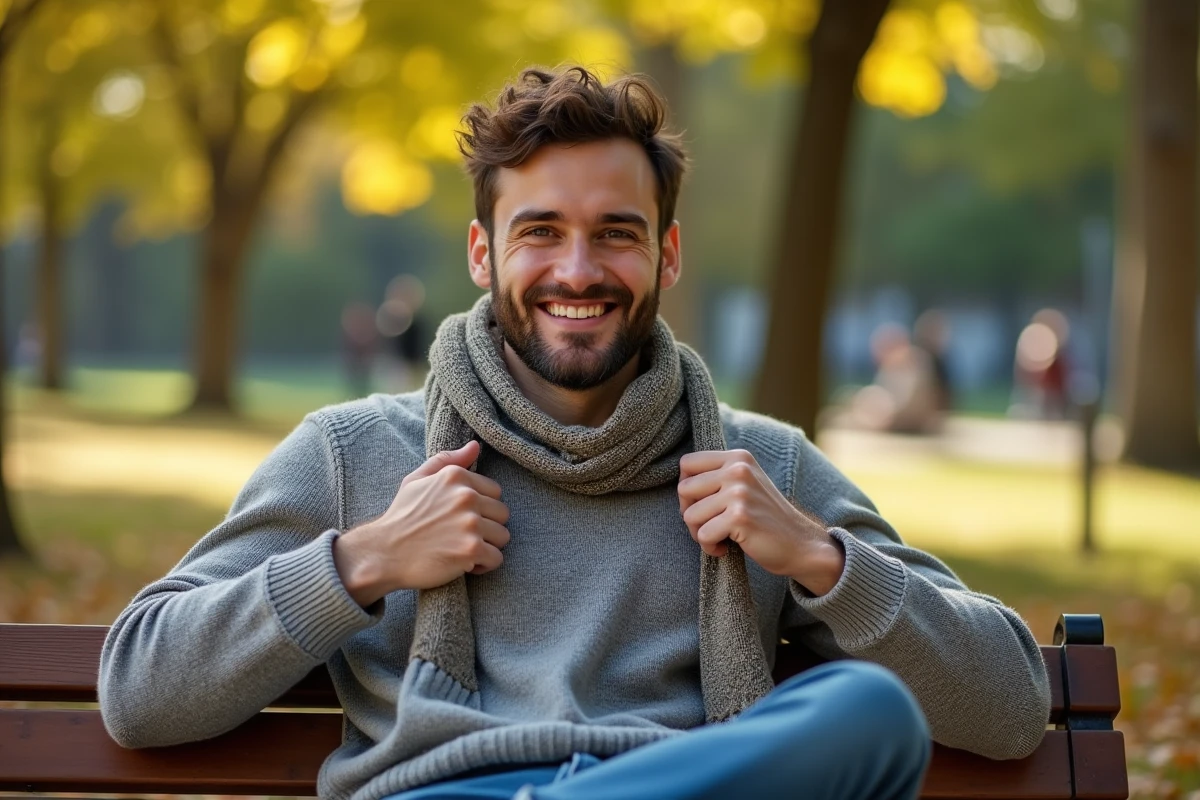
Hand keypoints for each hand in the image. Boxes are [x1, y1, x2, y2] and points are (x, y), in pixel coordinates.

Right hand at [334, 440, 510, 606]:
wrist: (383, 553)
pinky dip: (483, 565)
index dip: (481, 508)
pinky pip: (497, 558)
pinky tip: (465, 564)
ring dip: (487, 546)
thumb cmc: (401, 517)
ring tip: (463, 549)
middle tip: (462, 536)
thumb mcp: (417, 480)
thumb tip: (475, 446)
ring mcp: (470, 523)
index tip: (461, 518)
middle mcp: (466, 496)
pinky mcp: (471, 549)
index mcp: (455, 477)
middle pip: (502, 514)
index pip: (494, 491)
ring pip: (503, 536)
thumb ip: (447, 460)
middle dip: (487, 527)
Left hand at [677, 449, 843, 595]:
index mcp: (738, 458)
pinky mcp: (740, 517)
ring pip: (690, 515)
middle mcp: (738, 469)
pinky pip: (703, 535)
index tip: (703, 504)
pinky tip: (726, 548)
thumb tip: (680, 483)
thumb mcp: (745, 485)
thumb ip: (718, 476)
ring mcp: (740, 492)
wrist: (800, 544)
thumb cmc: (765, 518)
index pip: (687, 463)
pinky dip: (710, 547)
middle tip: (710, 525)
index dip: (687, 489)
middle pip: (684, 489)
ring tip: (720, 537)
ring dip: (700, 533)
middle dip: (690, 513)